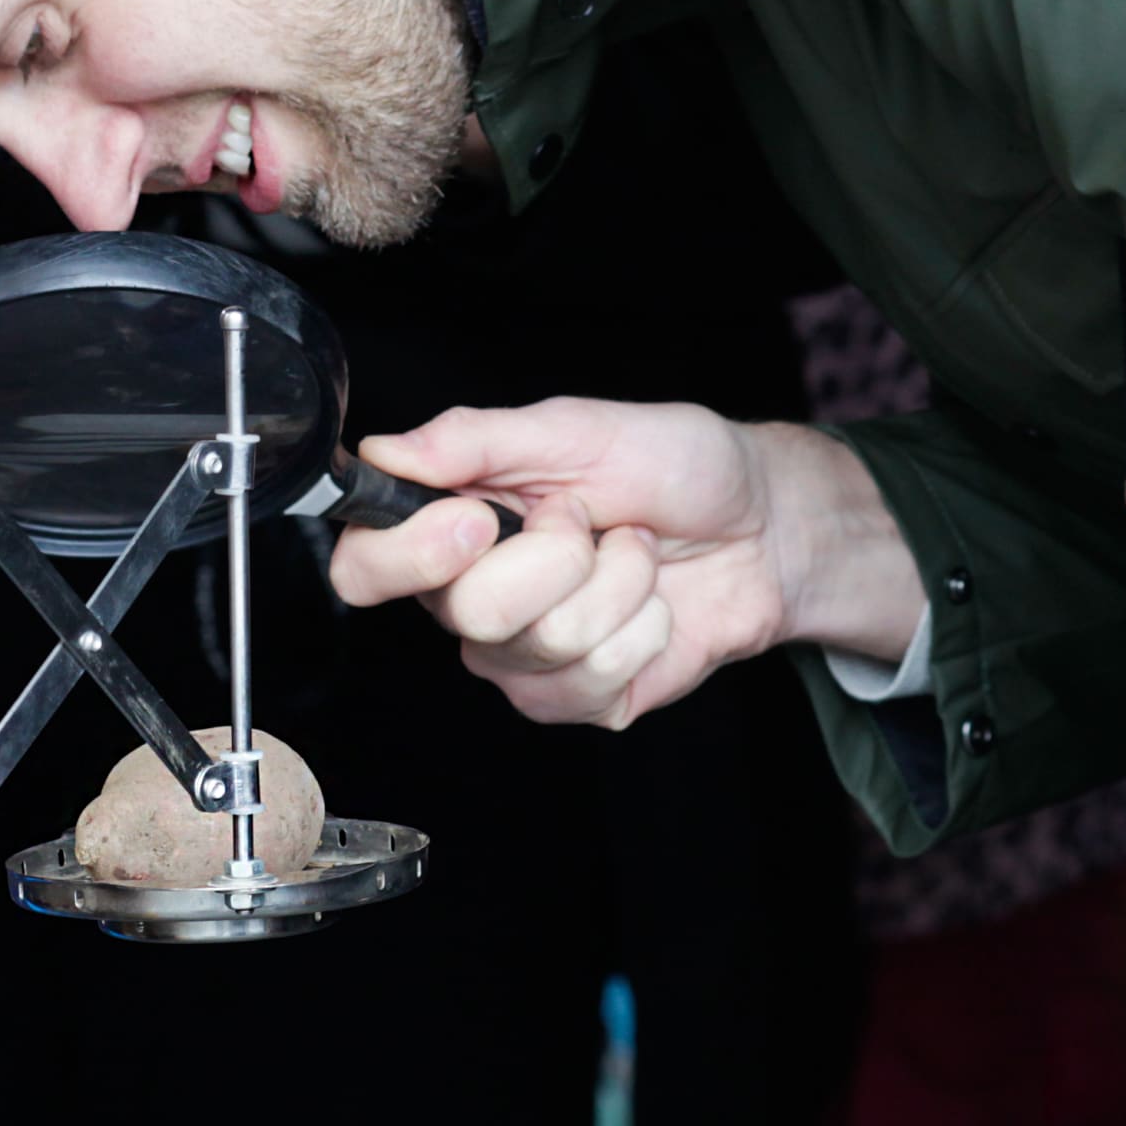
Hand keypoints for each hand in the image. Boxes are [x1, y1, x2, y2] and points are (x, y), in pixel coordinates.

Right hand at [326, 399, 922, 729]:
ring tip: (632, 553)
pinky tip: (651, 605)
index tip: (478, 522)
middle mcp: (468, 598)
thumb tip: (383, 450)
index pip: (364, 568)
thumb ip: (473, 438)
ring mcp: (519, 657)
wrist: (761, 525)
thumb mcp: (576, 427)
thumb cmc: (671, 466)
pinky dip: (645, 630)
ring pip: (543, 643)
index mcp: (447, 525)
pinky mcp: (574, 698)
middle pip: (469, 612)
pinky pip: (595, 678)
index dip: (409, 557)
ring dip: (617, 585)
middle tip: (589, 519)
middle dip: (558, 556)